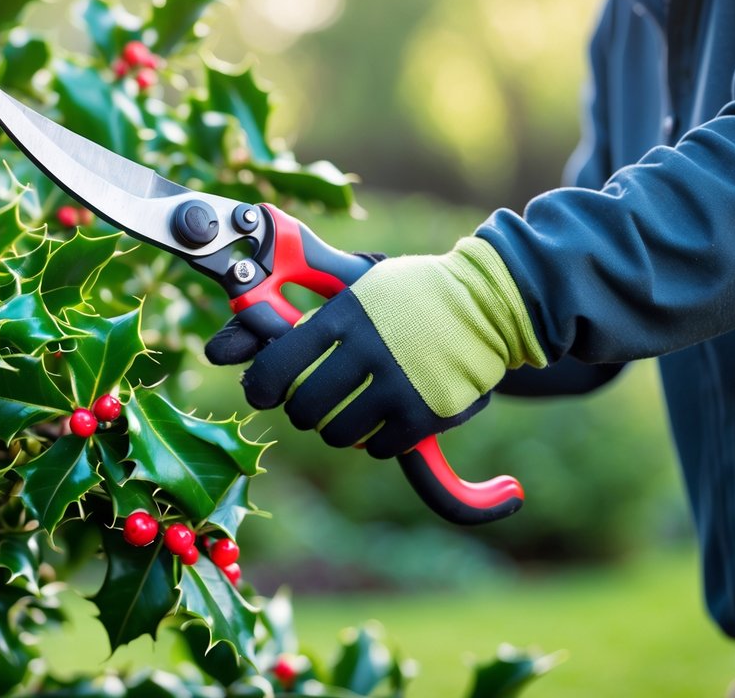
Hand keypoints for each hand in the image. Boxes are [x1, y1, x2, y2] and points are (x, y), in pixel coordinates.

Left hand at [206, 237, 546, 456]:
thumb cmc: (411, 295)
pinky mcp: (425, 414)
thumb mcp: (359, 286)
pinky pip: (378, 447)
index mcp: (344, 315)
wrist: (490, 303)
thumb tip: (243, 318)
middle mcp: (366, 350)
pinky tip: (385, 419)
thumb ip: (309, 305)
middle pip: (303, 407)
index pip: (278, 363)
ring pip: (337, 433)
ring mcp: (397, 384)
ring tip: (350, 409)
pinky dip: (375, 441)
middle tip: (312, 402)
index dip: (261, 385)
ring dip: (337, 429)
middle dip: (302, 409)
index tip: (263, 391)